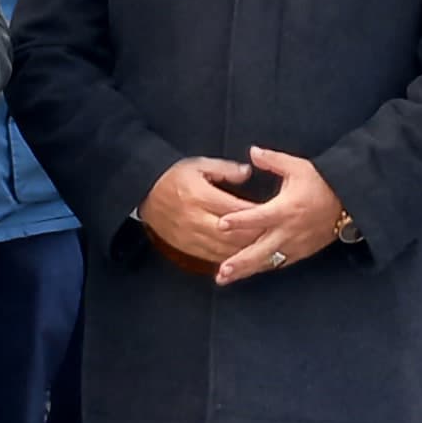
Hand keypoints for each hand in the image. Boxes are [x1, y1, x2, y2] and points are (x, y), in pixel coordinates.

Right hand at [136, 156, 265, 268]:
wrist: (144, 191)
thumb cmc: (174, 175)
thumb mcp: (199, 164)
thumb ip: (225, 169)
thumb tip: (248, 172)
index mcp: (200, 196)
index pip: (236, 210)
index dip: (258, 214)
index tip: (276, 214)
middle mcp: (196, 219)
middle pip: (233, 234)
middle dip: (257, 237)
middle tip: (277, 236)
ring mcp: (190, 236)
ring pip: (225, 249)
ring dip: (246, 251)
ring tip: (266, 250)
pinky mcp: (186, 246)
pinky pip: (212, 257)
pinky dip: (230, 258)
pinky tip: (243, 257)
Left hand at [208, 151, 350, 287]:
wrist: (348, 201)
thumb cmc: (322, 183)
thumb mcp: (297, 167)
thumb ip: (273, 160)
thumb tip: (253, 151)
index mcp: (286, 209)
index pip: (258, 217)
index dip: (239, 220)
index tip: (221, 225)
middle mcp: (288, 231)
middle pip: (260, 250)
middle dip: (239, 262)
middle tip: (220, 272)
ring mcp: (295, 245)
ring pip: (267, 261)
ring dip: (246, 270)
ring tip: (225, 278)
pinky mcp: (301, 252)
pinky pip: (278, 263)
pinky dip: (261, 268)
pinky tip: (246, 273)